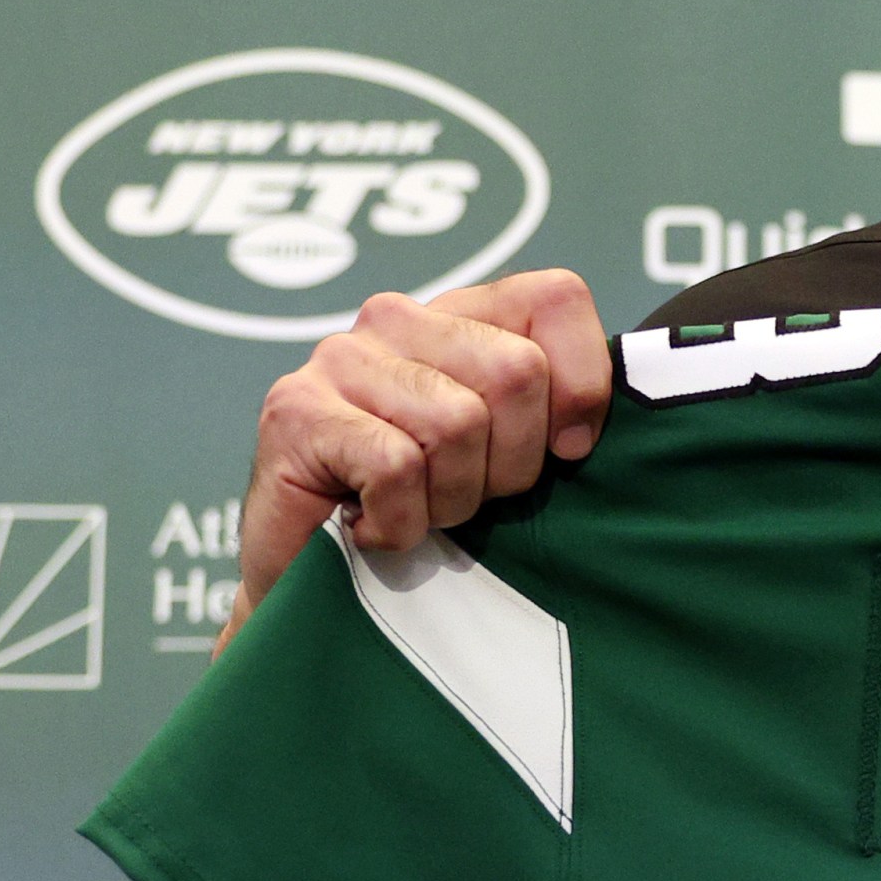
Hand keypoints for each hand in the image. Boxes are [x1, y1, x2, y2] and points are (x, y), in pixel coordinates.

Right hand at [226, 270, 610, 643]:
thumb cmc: (426, 514)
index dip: (581, 384)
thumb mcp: (511, 454)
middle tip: (468, 495)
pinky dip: (400, 520)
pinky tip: (375, 526)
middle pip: (517, 371)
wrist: (317, 582)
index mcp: (461, 315)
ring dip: (450, 498)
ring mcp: (340, 358)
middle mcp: (397, 319)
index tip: (566, 451)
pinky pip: (396, 465)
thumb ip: (557, 414)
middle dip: (511, 462)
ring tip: (417, 510)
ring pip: (458, 423)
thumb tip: (585, 432)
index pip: (556, 297)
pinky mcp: (295, 410)